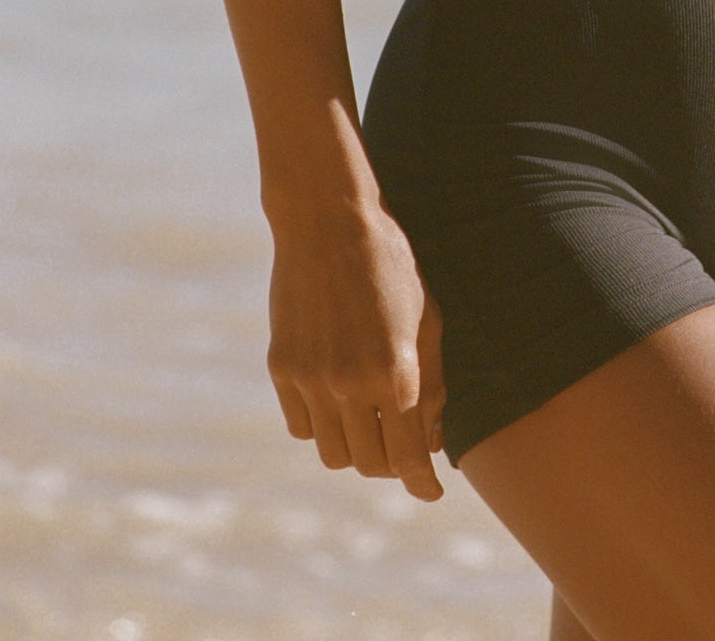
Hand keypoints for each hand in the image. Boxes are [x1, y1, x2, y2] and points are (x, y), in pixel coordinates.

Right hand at [266, 199, 446, 500]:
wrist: (328, 223)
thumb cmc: (391, 267)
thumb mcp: (428, 319)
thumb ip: (432, 385)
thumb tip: (429, 443)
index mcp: (397, 371)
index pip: (408, 456)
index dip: (421, 482)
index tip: (430, 491)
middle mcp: (351, 384)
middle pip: (370, 464)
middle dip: (391, 464)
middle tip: (401, 446)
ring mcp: (311, 379)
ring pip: (333, 455)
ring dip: (355, 449)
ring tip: (369, 422)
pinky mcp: (281, 369)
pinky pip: (301, 428)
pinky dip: (321, 426)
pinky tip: (336, 400)